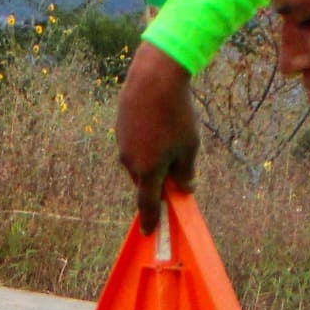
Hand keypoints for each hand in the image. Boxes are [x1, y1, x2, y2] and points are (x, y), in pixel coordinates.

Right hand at [115, 44, 199, 232]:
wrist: (154, 78)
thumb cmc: (176, 114)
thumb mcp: (190, 146)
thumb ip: (186, 172)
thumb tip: (185, 188)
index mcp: (148, 172)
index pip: (148, 205)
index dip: (150, 220)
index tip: (148, 232)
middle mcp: (130, 163)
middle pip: (145, 182)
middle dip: (158, 180)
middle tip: (176, 166)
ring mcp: (122, 145)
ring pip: (139, 161)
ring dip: (152, 158)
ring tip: (170, 134)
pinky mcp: (120, 128)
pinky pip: (134, 144)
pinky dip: (145, 141)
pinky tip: (158, 121)